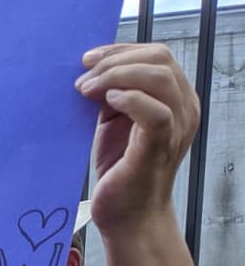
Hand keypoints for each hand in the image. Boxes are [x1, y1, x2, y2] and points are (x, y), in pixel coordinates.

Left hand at [76, 43, 198, 231]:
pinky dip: (130, 99)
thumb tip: (91, 73)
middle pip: (160, 58)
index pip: (156, 55)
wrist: (127, 215)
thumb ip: (112, 96)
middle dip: (115, 60)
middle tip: (82, 77)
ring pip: (159, 78)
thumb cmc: (121, 170)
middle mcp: (183, 108)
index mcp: (175, 98)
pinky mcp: (160, 146)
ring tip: (86, 90)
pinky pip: (155, 111)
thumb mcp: (114, 124)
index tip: (87, 59)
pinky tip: (107, 103)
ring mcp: (176, 127)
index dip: (121, 50)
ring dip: (116, 76)